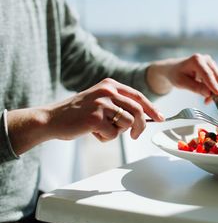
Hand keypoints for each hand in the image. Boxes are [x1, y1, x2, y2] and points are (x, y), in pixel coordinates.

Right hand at [7, 78, 163, 154]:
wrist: (52, 119)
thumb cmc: (78, 113)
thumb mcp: (100, 100)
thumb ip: (119, 104)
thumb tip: (143, 117)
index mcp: (110, 84)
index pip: (138, 96)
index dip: (152, 109)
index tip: (161, 118)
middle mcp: (108, 91)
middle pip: (138, 110)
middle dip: (141, 126)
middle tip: (136, 136)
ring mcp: (102, 103)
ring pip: (127, 123)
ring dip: (118, 132)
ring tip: (102, 129)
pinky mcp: (96, 118)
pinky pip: (113, 134)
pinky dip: (106, 138)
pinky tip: (93, 132)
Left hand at [147, 53, 217, 103]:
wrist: (174, 69)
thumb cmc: (176, 74)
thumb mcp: (182, 83)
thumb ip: (195, 88)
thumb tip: (209, 93)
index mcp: (196, 60)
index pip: (208, 75)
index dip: (214, 85)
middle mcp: (205, 59)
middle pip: (217, 76)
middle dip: (214, 90)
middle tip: (207, 102)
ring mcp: (210, 62)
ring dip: (214, 90)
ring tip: (205, 98)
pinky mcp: (212, 66)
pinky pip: (217, 79)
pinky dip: (213, 87)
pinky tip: (205, 91)